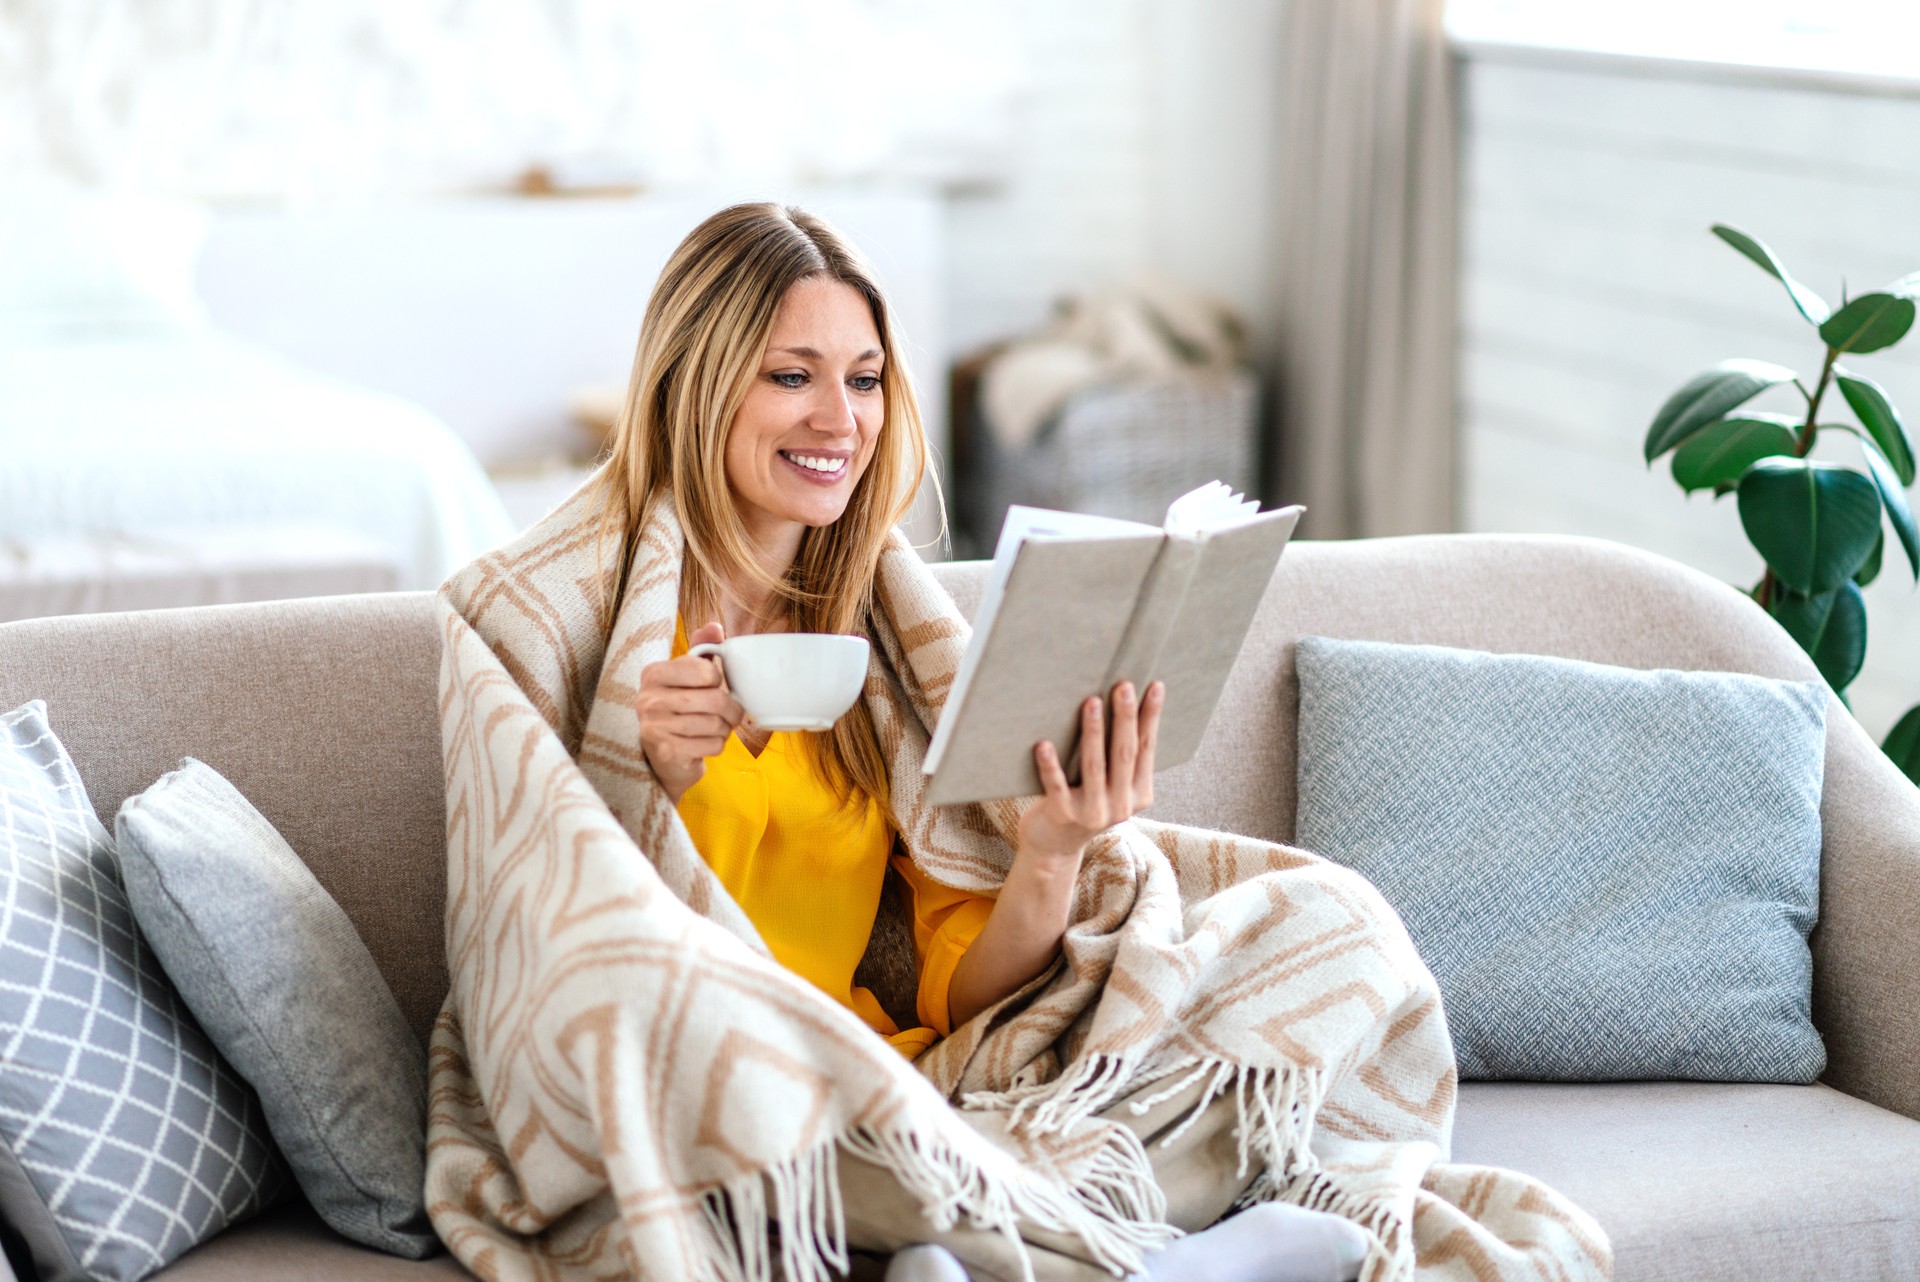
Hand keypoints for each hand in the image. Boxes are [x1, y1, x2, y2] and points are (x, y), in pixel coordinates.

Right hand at [636, 621, 744, 803]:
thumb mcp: (687, 676)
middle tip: (728, 714)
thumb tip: (715, 626)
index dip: (719, 681)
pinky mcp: (666, 752)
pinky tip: (703, 744)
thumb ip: (701, 649)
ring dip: (724, 729)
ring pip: (716, 724)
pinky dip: (716, 746)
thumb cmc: (678, 710)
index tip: (712, 687)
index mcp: (653, 674)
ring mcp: (654, 727)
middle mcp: (648, 699)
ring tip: (714, 729)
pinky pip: (712, 745)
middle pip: (715, 700)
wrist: (662, 758)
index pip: (706, 670)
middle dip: (731, 710)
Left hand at [1016, 680, 1164, 863]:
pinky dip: (1051, 765)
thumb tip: (1122, 705)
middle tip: (1123, 686)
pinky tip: (1043, 744)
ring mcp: (1093, 812)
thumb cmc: (1083, 803)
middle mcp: (1121, 805)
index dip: (1151, 717)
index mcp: (1139, 794)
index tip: (1155, 686)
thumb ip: (1119, 759)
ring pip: (1094, 767)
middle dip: (1125, 718)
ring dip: (1093, 733)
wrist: (1054, 848)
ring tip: (1091, 702)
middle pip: (1124, 754)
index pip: (1147, 748)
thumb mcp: (1111, 787)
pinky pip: (1057, 786)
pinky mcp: (1063, 815)